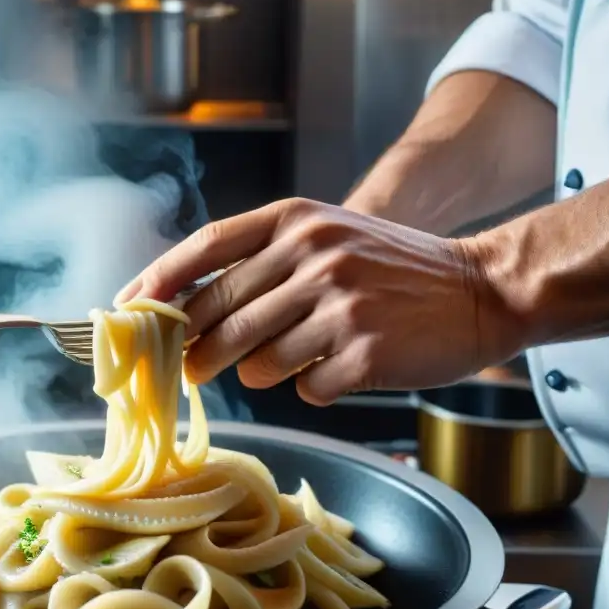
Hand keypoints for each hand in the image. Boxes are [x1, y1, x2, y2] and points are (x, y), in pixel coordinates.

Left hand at [115, 199, 522, 404]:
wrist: (481, 289)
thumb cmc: (394, 268)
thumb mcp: (328, 237)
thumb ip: (263, 263)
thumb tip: (186, 310)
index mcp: (298, 219)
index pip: (208, 246)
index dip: (159, 279)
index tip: (128, 307)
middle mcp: (315, 255)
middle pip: (220, 315)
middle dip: (194, 351)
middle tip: (188, 369)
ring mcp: (340, 303)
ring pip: (256, 360)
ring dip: (259, 371)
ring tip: (291, 358)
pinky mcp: (364, 352)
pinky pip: (304, 388)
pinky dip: (312, 387)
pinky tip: (339, 369)